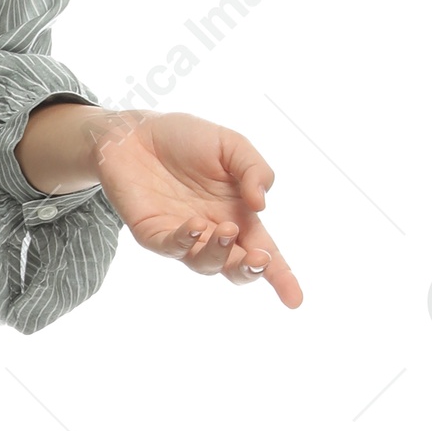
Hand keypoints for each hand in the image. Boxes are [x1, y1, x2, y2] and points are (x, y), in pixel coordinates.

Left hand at [90, 110, 302, 307]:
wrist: (136, 131)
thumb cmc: (187, 140)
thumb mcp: (232, 145)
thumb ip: (254, 170)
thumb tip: (262, 205)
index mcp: (239, 216)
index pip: (265, 252)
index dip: (281, 277)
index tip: (295, 299)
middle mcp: (214, 233)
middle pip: (236, 268)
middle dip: (250, 269)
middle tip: (259, 258)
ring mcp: (183, 238)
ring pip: (205, 263)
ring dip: (219, 253)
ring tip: (227, 229)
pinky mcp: (153, 233)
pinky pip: (170, 247)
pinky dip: (185, 240)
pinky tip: (196, 225)